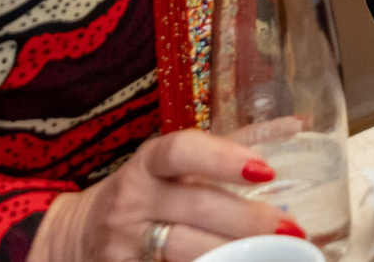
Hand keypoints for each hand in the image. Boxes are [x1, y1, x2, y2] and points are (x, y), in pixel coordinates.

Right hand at [32, 128, 295, 261]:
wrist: (77, 234)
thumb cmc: (146, 191)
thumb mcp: (175, 163)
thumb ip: (231, 146)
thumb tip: (296, 124)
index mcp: (149, 163)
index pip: (180, 151)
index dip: (222, 158)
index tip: (265, 171)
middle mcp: (134, 199)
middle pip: (195, 206)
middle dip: (247, 219)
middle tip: (289, 228)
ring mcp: (126, 242)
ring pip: (184, 249)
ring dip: (233, 253)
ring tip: (272, 253)